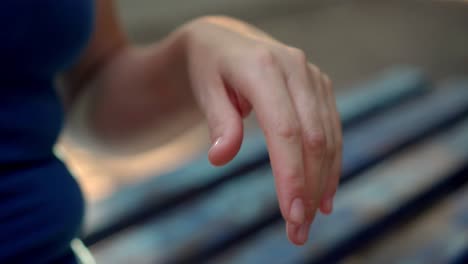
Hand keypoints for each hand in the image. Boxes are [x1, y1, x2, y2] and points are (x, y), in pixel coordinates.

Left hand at [181, 16, 342, 244]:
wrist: (226, 41)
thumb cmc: (210, 68)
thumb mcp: (204, 89)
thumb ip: (218, 121)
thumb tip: (220, 158)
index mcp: (263, 67)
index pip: (285, 130)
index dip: (291, 175)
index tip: (291, 214)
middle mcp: (295, 68)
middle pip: (312, 138)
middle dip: (309, 187)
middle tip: (299, 230)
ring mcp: (312, 76)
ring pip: (328, 137)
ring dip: (323, 181)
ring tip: (312, 218)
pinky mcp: (320, 86)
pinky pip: (331, 129)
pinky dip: (330, 163)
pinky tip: (324, 191)